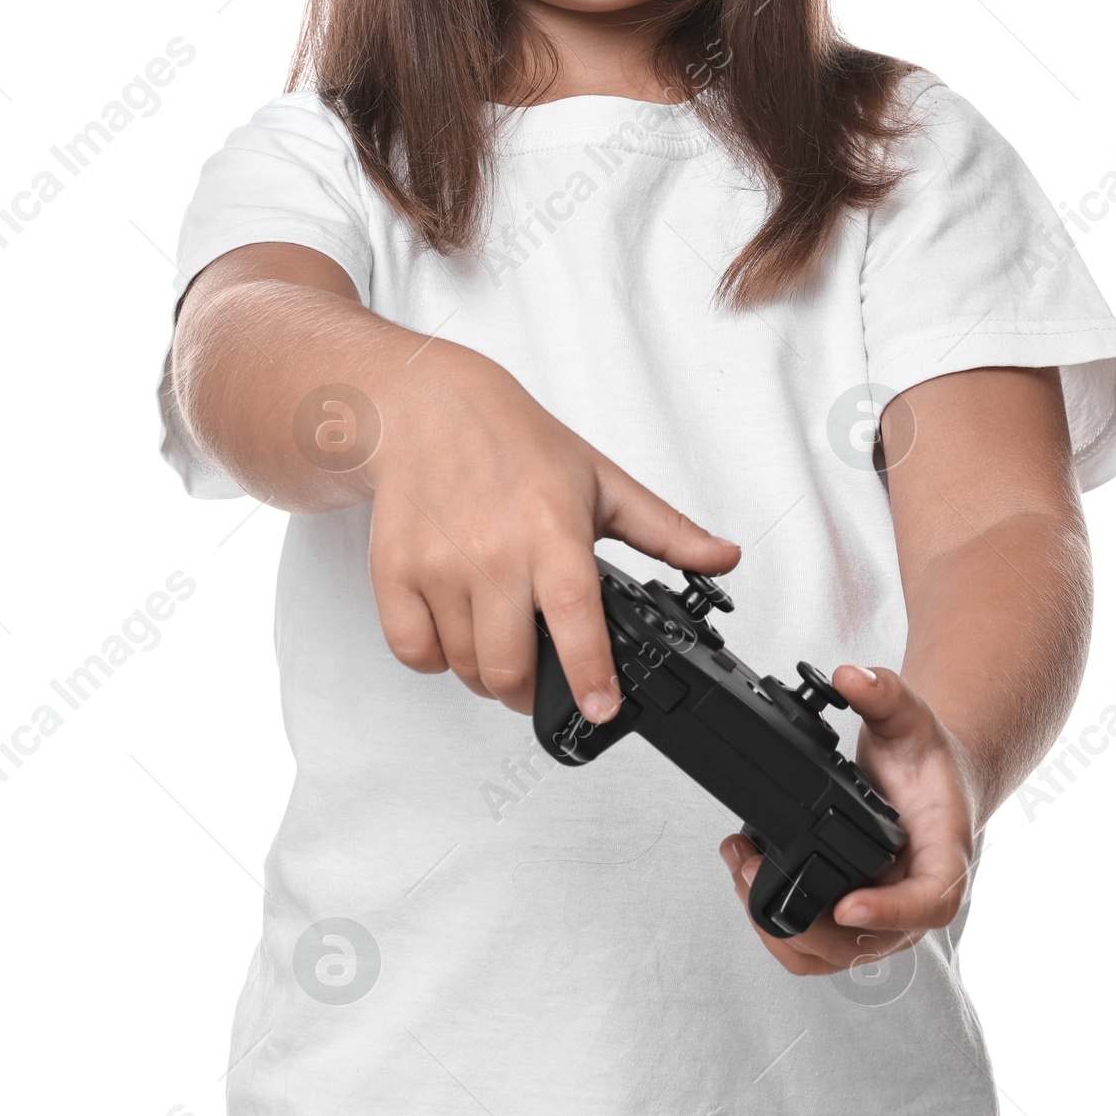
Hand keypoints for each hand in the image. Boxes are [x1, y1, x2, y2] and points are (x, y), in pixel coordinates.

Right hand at [367, 341, 738, 719]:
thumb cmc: (515, 442)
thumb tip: (723, 558)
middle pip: (509, 666)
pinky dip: (435, 658)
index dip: (590, 675)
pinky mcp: (393, 573)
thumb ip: (665, 529)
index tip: (602, 709)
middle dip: (531, 691)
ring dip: (486, 675)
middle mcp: (493, 553)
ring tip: (502, 639)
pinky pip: (413, 652)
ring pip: (464, 667)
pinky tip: (455, 629)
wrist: (427, 406)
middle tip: (543, 676)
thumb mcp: (601, 478)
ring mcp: (438, 566)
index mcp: (552, 530)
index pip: (574, 617)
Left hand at [718, 666, 976, 974]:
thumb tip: (849, 676)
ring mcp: (882, 914)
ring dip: (778, 925)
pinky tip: (749, 871)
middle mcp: (913, 897)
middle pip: (866, 943)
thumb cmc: (928, 758)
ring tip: (739, 862)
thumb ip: (884, 693)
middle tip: (751, 866)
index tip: (847, 903)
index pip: (930, 902)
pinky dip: (776, 920)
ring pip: (831, 954)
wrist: (930, 780)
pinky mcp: (852, 916)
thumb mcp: (911, 716)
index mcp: (943, 856)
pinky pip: (813, 942)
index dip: (889, 912)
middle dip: (804, 918)